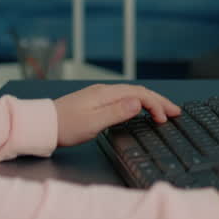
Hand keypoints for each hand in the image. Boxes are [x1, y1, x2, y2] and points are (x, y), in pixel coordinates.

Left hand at [53, 84, 180, 147]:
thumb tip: (138, 103)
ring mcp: (100, 96)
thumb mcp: (92, 123)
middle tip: (176, 111)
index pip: (140, 94)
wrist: (42, 125)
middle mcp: (105, 91)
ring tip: (163, 110)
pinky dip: (138, 103)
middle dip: (159, 101)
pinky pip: (124, 98)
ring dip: (150, 101)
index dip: (156, 105)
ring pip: (132, 94)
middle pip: (139, 92)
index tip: (165, 119)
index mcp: (106, 94)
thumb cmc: (65, 127)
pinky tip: (139, 109)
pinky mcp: (95, 102)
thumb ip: (116, 113)